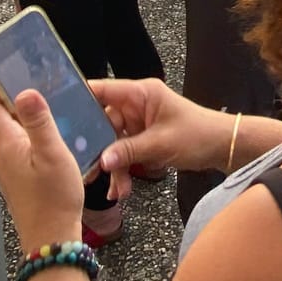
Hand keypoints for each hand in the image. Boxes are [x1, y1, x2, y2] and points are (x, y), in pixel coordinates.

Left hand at [0, 87, 88, 251]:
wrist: (51, 239)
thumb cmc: (54, 199)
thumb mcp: (52, 153)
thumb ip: (38, 121)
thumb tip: (26, 91)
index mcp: (5, 145)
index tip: (17, 77)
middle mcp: (1, 157)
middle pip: (0, 120)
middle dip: (17, 103)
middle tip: (42, 93)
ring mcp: (7, 171)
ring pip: (11, 137)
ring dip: (26, 123)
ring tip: (51, 116)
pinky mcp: (17, 182)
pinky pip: (19, 152)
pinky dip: (32, 142)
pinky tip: (52, 145)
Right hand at [91, 78, 228, 200]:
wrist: (223, 148)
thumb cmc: (198, 135)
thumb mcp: (161, 143)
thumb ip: (128, 151)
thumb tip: (101, 160)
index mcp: (141, 94)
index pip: (103, 90)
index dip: (80, 98)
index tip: (58, 113)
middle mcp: (137, 105)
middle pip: (104, 122)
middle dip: (97, 148)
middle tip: (86, 169)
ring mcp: (139, 123)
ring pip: (113, 142)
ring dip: (113, 166)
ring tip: (115, 190)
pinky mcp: (144, 139)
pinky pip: (124, 152)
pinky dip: (123, 169)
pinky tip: (122, 189)